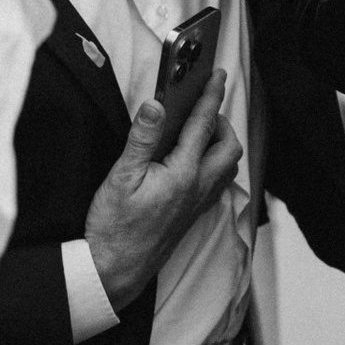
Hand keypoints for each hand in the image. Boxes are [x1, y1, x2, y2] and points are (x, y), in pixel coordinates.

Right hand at [84, 77, 244, 310]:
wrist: (115, 269)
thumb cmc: (115, 226)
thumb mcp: (121, 176)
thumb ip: (142, 138)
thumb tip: (156, 104)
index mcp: (184, 174)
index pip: (204, 125)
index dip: (211, 96)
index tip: (217, 75)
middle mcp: (199, 188)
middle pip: (229, 146)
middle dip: (222, 121)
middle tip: (203, 107)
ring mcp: (198, 203)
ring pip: (227, 166)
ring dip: (221, 143)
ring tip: (198, 130)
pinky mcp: (192, 214)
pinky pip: (217, 182)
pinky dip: (214, 163)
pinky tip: (194, 161)